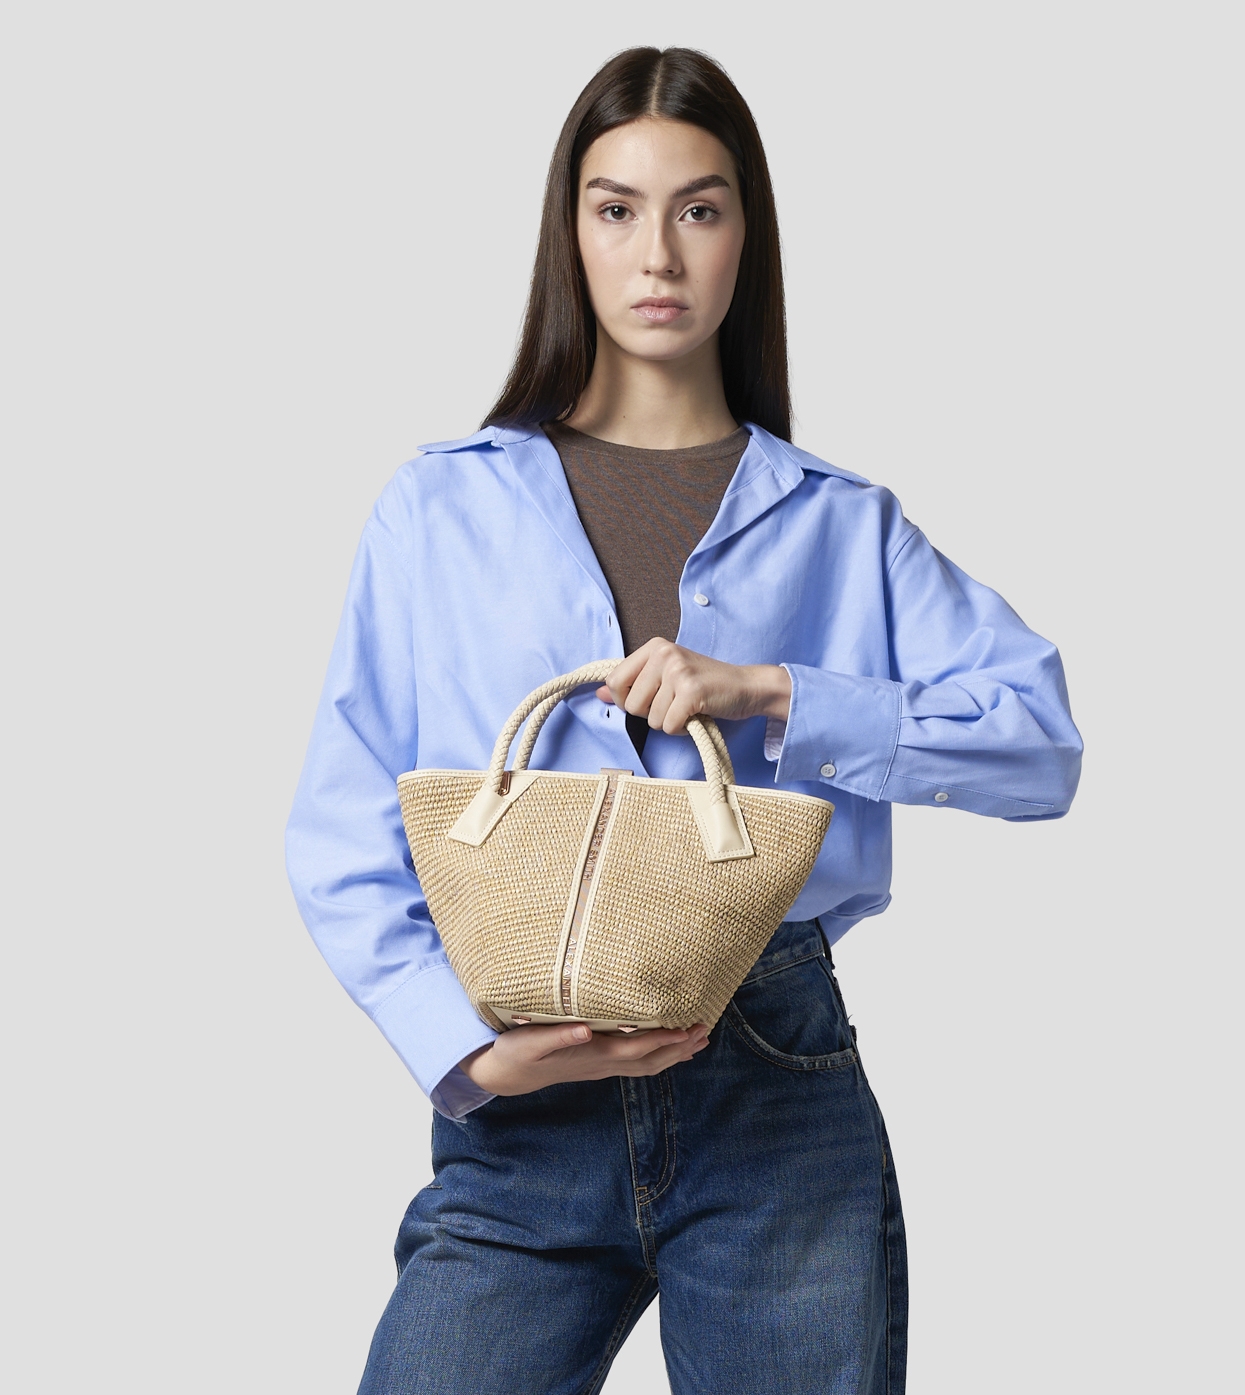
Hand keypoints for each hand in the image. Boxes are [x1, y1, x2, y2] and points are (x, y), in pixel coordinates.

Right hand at [459, 1022, 710, 1095]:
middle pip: (650, 1061)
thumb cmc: (518, 1051)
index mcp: (592, 1055)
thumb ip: (558, 1036)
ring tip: (700, 1039)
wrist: (509, 1074)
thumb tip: (586, 1031)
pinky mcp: (599, 1064)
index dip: (664, 1041)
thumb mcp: (530, 1043)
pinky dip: (659, 1056)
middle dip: (679, 1047)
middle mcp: (603, 1064)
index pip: (637, 1049)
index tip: (688, 1030)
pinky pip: (638, 1064)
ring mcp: (603, 1067)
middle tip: (706, 1030)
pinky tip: (671, 1049)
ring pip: (647, 1065)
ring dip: (675, 1054)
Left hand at [597, 638, 790, 732]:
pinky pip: (668, 726)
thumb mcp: (666, 677)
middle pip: (631, 704)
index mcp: (653, 647)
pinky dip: (682, 729)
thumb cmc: (705, 684)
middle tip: (675, 704)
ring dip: (669, 722)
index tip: (648, 700)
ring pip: (651, 719)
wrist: (747, 687)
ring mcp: (678, 671)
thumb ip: (633, 684)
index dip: (627, 700)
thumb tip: (600, 693)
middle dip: (651, 714)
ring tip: (688, 708)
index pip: (614, 680)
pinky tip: (696, 715)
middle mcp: (663, 653)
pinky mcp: (691, 691)